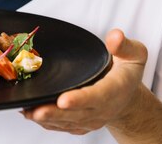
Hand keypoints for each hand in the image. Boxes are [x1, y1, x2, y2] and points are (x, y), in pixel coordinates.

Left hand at [22, 29, 146, 134]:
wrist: (127, 97)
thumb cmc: (127, 72)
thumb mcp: (134, 54)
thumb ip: (125, 45)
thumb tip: (115, 36)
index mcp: (114, 90)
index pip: (97, 97)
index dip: (80, 100)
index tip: (63, 100)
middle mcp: (102, 109)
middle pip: (77, 114)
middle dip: (55, 113)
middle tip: (36, 110)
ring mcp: (90, 119)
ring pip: (66, 122)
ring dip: (46, 119)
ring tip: (27, 111)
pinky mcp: (80, 125)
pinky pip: (61, 126)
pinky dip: (46, 122)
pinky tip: (30, 114)